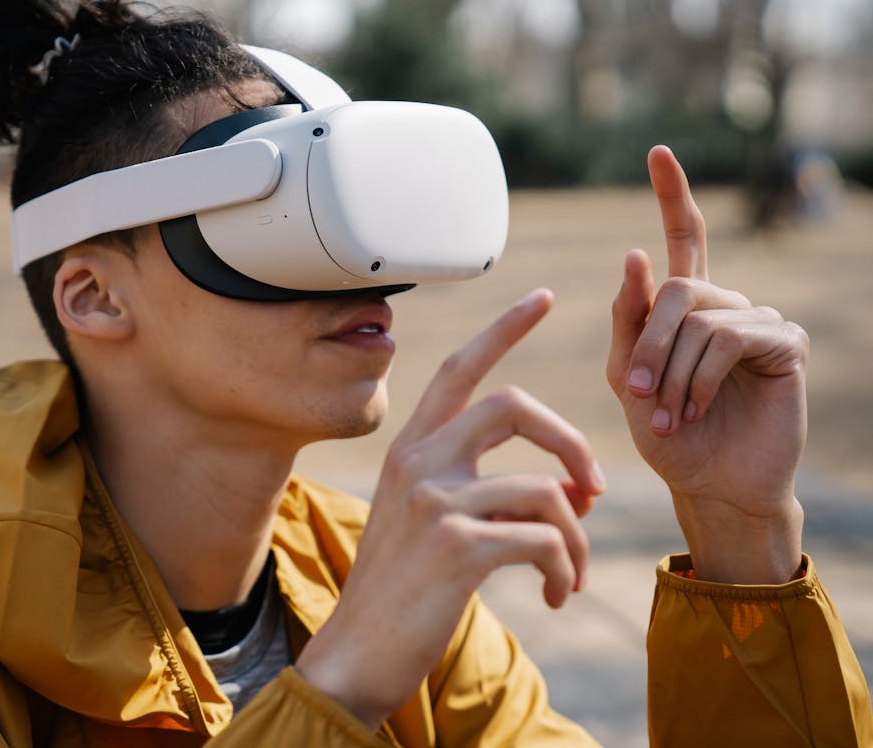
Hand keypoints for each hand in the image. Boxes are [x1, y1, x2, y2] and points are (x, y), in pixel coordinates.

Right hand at [296, 289, 606, 728]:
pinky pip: (546, 539)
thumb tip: (567, 487)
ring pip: (546, 489)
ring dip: (579, 537)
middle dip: (571, 442)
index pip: (460, 368)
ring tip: (572, 572)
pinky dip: (568, 570)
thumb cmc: (401, 591)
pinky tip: (558, 595)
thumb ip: (477, 486)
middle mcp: (417, 461)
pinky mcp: (457, 546)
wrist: (358, 653)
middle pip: (514, 405)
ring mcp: (435, 501)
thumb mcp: (424, 520)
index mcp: (409, 449)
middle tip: (593, 488)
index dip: (504, 329)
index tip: (543, 298)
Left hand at [606, 146, 807, 583]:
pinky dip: (701, 378)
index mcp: (686, 307)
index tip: (657, 151)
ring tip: (668, 414)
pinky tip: (695, 409)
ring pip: (699, 317)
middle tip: (638, 394)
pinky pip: (730, 338)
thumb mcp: (629, 380)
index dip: (672, 195)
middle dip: (648, 342)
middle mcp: (724, 305)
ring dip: (673, 371)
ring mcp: (758, 320)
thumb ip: (628, 323)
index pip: (683, 239)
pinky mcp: (785, 344)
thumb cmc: (668, 436)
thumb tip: (636, 255)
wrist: (710, 485)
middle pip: (676, 288)